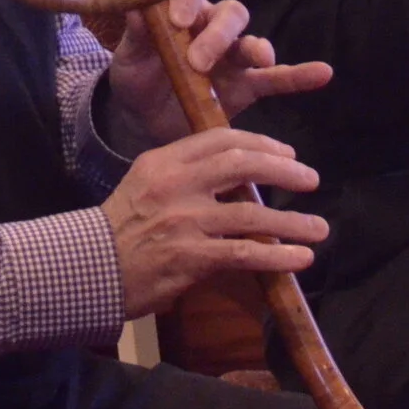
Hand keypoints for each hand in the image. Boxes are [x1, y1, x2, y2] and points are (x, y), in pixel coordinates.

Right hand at [100, 128, 329, 317]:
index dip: (260, 143)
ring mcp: (184, 221)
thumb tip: (239, 175)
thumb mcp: (145, 184)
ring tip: (319, 228)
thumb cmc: (121, 228)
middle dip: (284, 170)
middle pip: (242, 165)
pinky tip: (300, 259)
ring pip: (252, 214)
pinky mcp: (191, 257)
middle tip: (310, 179)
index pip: (220, 138)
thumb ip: (186, 173)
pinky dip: (278, 256)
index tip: (286, 154)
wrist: (89, 269)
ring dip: (292, 222)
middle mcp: (176, 185)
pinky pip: (245, 254)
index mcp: (164, 160)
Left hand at [105, 0, 334, 150]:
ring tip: (259, 59)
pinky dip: (299, 75)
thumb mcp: (129, 56)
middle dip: (218, 34)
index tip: (176, 20)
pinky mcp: (247, 86)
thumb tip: (137, 6)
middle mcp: (213, 28)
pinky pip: (277, 78)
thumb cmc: (137, 77)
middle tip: (198, 61)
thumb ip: (138, 33)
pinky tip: (322, 73)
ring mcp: (233, 57)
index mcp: (184, 13)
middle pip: (230, 15)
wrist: (144, 120)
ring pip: (252, 42)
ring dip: (256, 48)